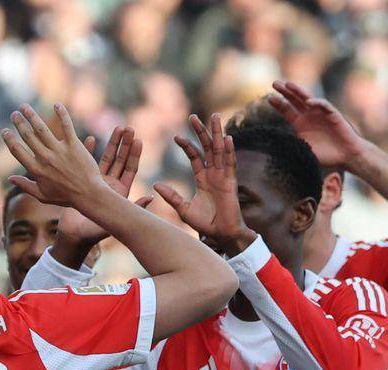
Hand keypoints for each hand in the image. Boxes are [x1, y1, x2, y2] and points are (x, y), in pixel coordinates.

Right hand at [1, 104, 108, 210]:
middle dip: (19, 123)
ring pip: (42, 129)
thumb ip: (25, 186)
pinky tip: (57, 104)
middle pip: (28, 136)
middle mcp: (45, 158)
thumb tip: (10, 178)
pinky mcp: (74, 146)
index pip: (18, 151)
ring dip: (31, 116)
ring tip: (24, 107)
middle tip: (14, 114)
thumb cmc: (65, 197)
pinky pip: (67, 126)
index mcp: (36, 170)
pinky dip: (62, 114)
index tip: (5, 131)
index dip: (9, 140)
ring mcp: (59, 151)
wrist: (89, 195)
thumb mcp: (42, 195)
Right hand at [56, 126, 153, 246]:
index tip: (138, 140)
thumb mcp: (115, 221)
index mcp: (120, 193)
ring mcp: (97, 182)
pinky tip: (90, 137)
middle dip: (124, 144)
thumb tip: (151, 197)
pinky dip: (88, 150)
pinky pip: (87, 163)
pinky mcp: (83, 182)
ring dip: (111, 143)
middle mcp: (111, 186)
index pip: (130, 170)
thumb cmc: (94, 233)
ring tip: (117, 128)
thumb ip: (133, 208)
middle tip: (129, 128)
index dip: (134, 155)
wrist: (74, 236)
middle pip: (120, 161)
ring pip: (106, 159)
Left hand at [152, 113, 249, 248]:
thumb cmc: (205, 224)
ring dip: (217, 133)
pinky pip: (230, 163)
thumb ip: (172, 196)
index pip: (195, 156)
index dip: (187, 145)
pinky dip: (229, 151)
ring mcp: (223, 176)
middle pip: (207, 147)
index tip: (176, 136)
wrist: (222, 235)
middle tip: (193, 116)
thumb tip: (155, 185)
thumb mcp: (184, 209)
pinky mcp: (231, 183)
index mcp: (203, 178)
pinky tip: (227, 138)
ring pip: (220, 150)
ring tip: (214, 117)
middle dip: (201, 132)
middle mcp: (214, 174)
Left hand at [266, 80, 374, 172]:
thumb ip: (291, 145)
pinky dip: (316, 103)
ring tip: (288, 84)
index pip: (286, 110)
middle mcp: (309, 116)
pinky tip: (308, 102)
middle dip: (285, 91)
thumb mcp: (303, 151)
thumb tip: (273, 147)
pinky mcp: (332, 114)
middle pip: (294, 100)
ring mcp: (320, 113)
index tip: (269, 98)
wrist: (346, 156)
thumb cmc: (326, 155)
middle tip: (275, 83)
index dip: (278, 104)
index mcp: (300, 123)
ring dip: (298, 91)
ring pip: (307, 98)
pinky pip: (324, 105)